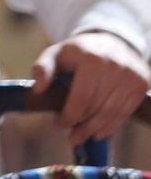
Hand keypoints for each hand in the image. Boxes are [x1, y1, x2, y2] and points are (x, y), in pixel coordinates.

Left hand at [34, 30, 150, 143]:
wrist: (110, 41)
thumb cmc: (76, 52)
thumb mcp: (54, 54)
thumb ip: (42, 69)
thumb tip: (38, 89)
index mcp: (91, 58)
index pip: (81, 97)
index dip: (69, 115)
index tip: (59, 125)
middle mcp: (115, 66)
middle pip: (97, 107)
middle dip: (82, 126)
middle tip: (71, 137)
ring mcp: (131, 75)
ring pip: (111, 112)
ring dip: (95, 129)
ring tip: (82, 137)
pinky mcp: (142, 83)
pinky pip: (125, 111)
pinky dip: (112, 125)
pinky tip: (99, 132)